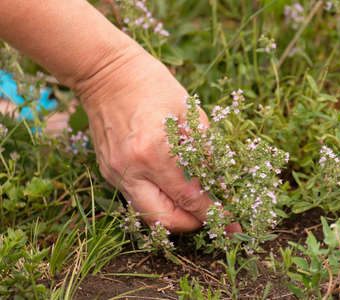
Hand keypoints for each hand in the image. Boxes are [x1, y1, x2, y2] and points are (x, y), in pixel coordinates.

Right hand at [77, 46, 240, 233]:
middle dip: (193, 223)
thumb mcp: (188, 111)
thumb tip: (220, 179)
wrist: (105, 73)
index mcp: (154, 151)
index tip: (234, 226)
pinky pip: (137, 198)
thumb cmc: (152, 84)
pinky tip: (171, 186)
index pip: (190, 198)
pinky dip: (159, 200)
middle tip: (212, 214)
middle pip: (165, 221)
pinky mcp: (109, 172)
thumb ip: (205, 148)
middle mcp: (131, 170)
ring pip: (148, 215)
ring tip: (193, 202)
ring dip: (175, 214)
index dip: (215, 215)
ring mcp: (116, 173)